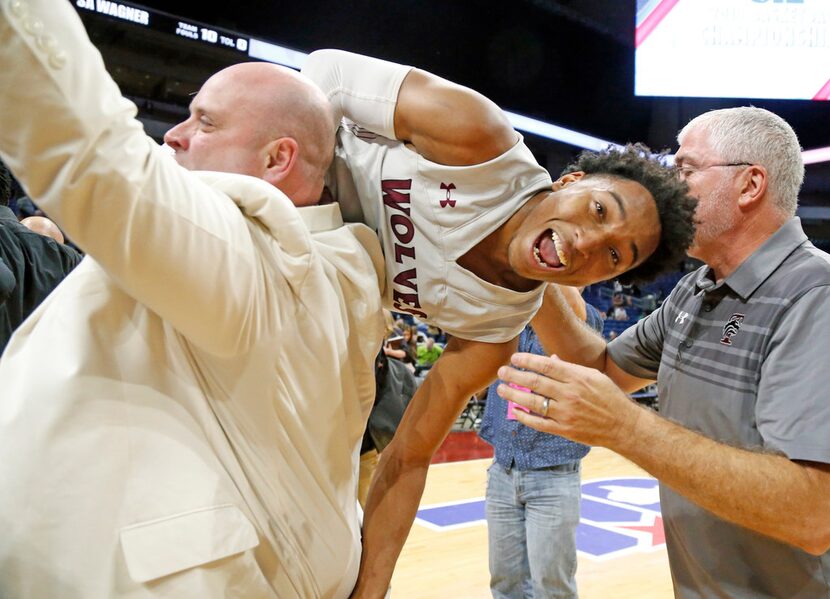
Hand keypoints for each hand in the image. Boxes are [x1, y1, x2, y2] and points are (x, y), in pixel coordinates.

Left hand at [496, 353, 641, 448]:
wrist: (624, 425)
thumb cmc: (609, 397)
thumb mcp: (593, 376)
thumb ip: (570, 368)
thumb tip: (551, 359)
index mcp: (577, 377)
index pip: (545, 365)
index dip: (526, 360)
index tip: (514, 358)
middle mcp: (569, 394)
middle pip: (535, 382)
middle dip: (514, 375)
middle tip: (501, 372)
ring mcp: (566, 413)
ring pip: (532, 402)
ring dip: (513, 395)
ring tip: (501, 389)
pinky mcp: (564, 429)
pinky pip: (539, 423)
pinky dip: (524, 417)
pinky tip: (515, 411)